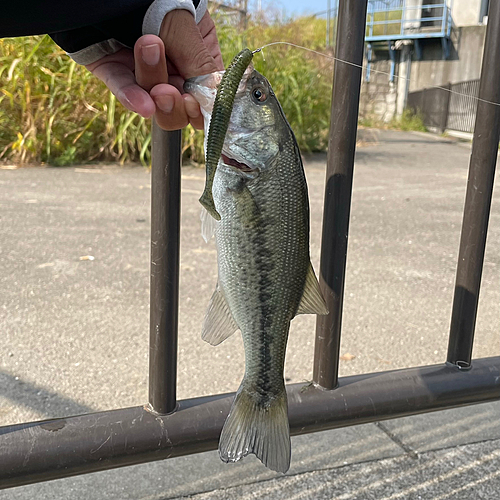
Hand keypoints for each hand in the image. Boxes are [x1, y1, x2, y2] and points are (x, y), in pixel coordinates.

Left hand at [86, 10, 222, 129]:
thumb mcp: (185, 28)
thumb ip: (200, 67)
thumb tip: (214, 106)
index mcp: (198, 56)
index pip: (205, 95)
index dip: (201, 107)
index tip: (194, 104)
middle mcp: (172, 67)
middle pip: (178, 107)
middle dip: (174, 105)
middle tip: (169, 92)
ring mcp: (143, 70)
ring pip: (151, 98)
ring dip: (152, 85)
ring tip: (148, 49)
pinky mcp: (114, 68)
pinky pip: (122, 87)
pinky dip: (131, 96)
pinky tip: (141, 104)